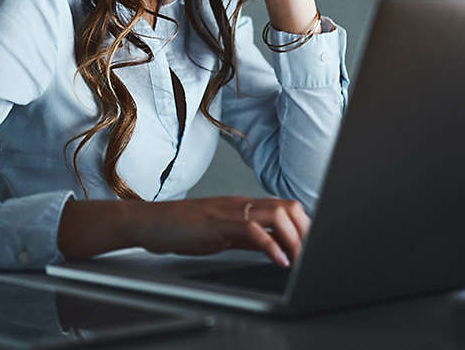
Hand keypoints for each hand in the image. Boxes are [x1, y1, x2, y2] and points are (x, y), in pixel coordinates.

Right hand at [136, 196, 309, 267]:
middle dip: (305, 230)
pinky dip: (271, 245)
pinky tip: (279, 261)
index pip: (285, 207)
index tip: (313, 246)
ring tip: (300, 259)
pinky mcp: (219, 222)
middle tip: (312, 253)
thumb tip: (275, 247)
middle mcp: (242, 203)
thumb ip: (249, 238)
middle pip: (288, 206)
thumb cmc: (183, 229)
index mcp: (244, 205)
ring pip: (276, 213)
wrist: (152, 223)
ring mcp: (230, 210)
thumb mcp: (223, 234)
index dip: (304, 226)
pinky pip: (253, 229)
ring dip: (294, 238)